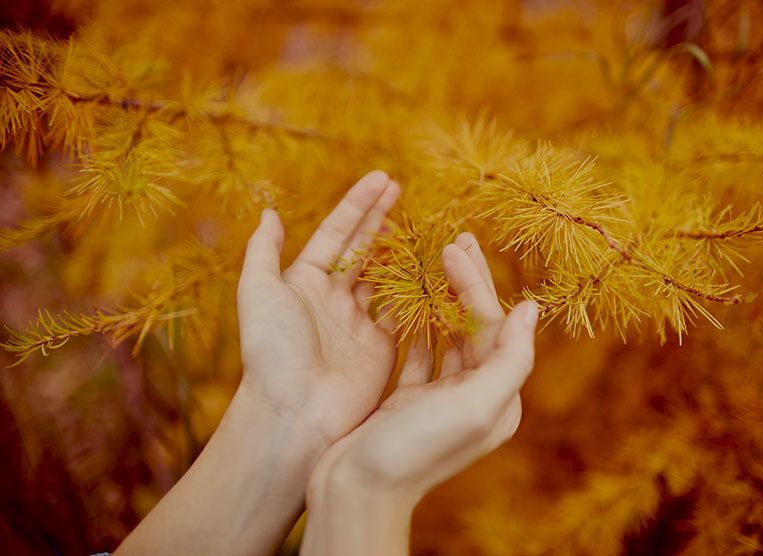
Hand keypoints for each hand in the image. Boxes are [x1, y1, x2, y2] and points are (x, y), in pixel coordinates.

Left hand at [236, 170, 400, 447]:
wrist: (293, 412)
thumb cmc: (271, 350)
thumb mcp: (257, 292)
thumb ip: (263, 251)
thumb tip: (269, 212)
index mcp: (304, 282)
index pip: (337, 234)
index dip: (358, 205)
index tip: (383, 178)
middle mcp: (333, 300)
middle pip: (363, 250)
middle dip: (381, 219)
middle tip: (402, 190)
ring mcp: (359, 324)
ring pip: (386, 277)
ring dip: (402, 251)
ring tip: (422, 224)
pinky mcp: (381, 349)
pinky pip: (403, 313)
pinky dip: (418, 291)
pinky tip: (434, 269)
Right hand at [301, 233, 537, 555]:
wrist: (356, 490)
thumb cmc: (413, 449)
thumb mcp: (473, 405)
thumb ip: (510, 357)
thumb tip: (532, 308)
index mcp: (496, 398)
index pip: (492, 326)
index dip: (476, 283)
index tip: (454, 246)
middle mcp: (474, 397)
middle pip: (475, 327)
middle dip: (467, 283)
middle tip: (457, 240)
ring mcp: (440, 399)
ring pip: (448, 337)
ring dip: (444, 300)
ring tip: (436, 262)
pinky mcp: (408, 400)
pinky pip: (419, 354)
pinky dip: (417, 327)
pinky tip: (411, 304)